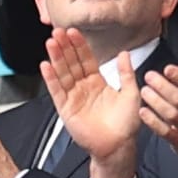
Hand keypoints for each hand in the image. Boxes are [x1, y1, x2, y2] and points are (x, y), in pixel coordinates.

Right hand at [41, 27, 139, 177]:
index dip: (79, 46)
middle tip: (58, 32)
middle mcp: (84, 88)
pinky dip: (51, 79)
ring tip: (50, 43)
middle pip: (71, 63)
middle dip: (65, 47)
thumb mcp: (131, 93)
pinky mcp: (66, 109)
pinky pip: (57, 91)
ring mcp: (73, 97)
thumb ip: (126, 73)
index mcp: (98, 82)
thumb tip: (125, 53)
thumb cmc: (126, 123)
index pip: (86, 59)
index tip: (73, 31)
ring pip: (63, 74)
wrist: (119, 145)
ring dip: (56, 58)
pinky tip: (46, 65)